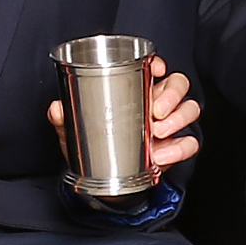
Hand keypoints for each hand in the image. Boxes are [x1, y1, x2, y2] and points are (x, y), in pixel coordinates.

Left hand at [45, 56, 202, 175]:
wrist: (103, 180)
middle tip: (156, 109)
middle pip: (178, 84)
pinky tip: (159, 155)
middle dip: (172, 94)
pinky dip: (179, 148)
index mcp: (136, 89)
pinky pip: (189, 143)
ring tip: (158, 131)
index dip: (159, 64)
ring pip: (190, 109)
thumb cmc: (93, 144)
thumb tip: (56, 108)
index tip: (156, 68)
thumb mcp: (75, 130)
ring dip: (179, 118)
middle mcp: (157, 102)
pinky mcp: (174, 147)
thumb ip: (64, 118)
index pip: (155, 68)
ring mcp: (169, 124)